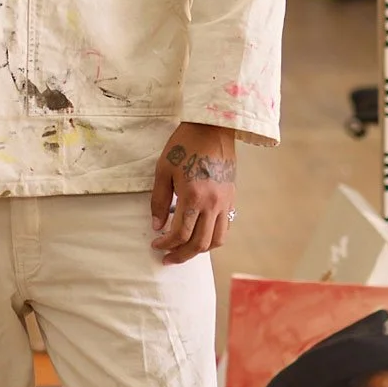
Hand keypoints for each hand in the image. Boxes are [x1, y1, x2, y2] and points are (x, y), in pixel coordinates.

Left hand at [150, 123, 236, 264]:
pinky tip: (200, 235)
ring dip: (199, 250)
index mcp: (193, 196)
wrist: (213, 127)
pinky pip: (226, 227)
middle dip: (181, 255)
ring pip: (217, 240)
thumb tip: (157, 225)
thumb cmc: (184, 145)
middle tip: (167, 258)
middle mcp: (212, 203)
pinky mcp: (232, 197)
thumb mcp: (163, 170)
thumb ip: (159, 201)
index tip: (155, 245)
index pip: (180, 234)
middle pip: (199, 243)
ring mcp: (225, 202)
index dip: (166, 244)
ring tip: (184, 251)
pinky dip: (213, 238)